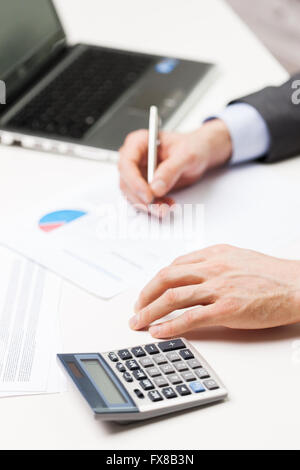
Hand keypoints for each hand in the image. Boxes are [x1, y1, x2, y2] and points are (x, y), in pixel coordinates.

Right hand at [118, 119, 231, 205]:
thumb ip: (171, 170)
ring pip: (133, 194)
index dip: (134, 181)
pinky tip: (166, 205)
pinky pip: (143, 200)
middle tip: (158, 207)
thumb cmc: (193, 146)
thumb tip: (156, 187)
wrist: (200, 153)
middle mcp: (135, 158)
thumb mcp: (186, 155)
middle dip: (141, 198)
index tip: (148, 195)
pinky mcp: (145, 186)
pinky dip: (154, 206)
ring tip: (165, 207)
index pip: (127, 163)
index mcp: (139, 142)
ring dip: (148, 205)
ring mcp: (138, 173)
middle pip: (126, 182)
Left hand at [130, 244, 299, 337]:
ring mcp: (219, 287)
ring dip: (150, 311)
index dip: (157, 280)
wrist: (297, 285)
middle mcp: (213, 267)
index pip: (175, 265)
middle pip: (167, 277)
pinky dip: (170, 325)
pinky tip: (159, 331)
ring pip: (173, 297)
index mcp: (215, 254)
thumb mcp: (240, 257)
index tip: (149, 291)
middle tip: (136, 307)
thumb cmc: (272, 274)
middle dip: (146, 294)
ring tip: (138, 322)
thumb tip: (195, 273)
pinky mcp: (228, 308)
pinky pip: (191, 317)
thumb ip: (216, 262)